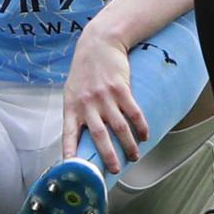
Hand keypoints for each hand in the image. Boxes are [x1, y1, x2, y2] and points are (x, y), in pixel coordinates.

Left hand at [61, 25, 148, 173]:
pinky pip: (133, 113)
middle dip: (108, 157)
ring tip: (134, 156)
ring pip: (120, 128)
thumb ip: (76, 113)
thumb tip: (80, 141)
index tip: (73, 170)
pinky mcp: (121, 89)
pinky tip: (145, 136)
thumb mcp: (72, 91)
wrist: (98, 43)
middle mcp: (87, 104)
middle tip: (115, 170)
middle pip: (99, 137)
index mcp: (72, 106)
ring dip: (129, 145)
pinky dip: (141, 127)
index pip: (68, 135)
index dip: (70, 153)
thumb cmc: (84, 70)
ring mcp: (105, 96)